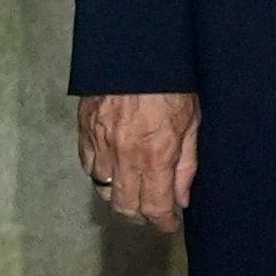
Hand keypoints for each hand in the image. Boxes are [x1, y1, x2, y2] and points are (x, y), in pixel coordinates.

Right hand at [78, 90, 200, 235]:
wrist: (135, 51)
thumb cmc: (172, 85)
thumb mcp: (192, 124)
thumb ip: (186, 165)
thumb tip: (181, 199)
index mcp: (155, 156)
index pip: (155, 207)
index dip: (163, 222)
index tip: (169, 224)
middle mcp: (123, 157)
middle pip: (125, 206)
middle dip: (141, 215)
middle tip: (153, 210)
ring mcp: (99, 144)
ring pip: (103, 189)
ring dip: (119, 196)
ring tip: (133, 190)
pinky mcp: (84, 131)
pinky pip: (88, 166)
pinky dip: (101, 174)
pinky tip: (113, 169)